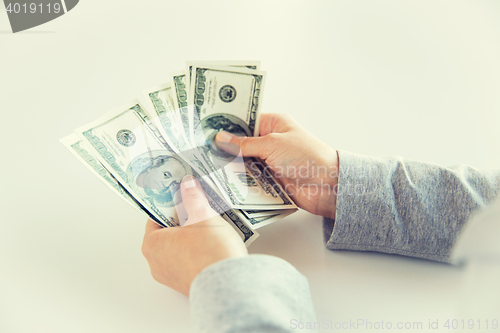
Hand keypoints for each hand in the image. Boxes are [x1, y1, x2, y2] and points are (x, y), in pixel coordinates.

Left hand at [141, 175, 247, 295]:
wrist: (230, 284)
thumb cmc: (210, 252)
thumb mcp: (203, 215)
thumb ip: (193, 197)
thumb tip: (188, 185)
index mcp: (152, 244)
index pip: (156, 217)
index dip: (171, 205)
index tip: (181, 197)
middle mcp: (157, 263)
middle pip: (168, 233)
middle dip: (184, 221)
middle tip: (199, 210)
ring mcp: (171, 277)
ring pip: (179, 249)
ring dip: (192, 238)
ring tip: (210, 228)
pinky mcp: (187, 285)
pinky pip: (189, 263)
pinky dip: (198, 253)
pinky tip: (213, 245)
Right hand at [216, 113, 338, 218]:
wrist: (327, 185)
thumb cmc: (307, 156)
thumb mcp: (273, 144)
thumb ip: (244, 144)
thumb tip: (220, 138)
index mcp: (273, 124)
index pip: (244, 119)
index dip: (226, 122)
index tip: (206, 126)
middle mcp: (269, 141)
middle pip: (240, 143)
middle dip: (224, 147)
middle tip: (200, 149)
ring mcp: (268, 161)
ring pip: (242, 162)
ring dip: (230, 166)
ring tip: (206, 166)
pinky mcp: (268, 180)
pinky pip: (249, 179)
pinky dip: (238, 181)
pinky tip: (222, 182)